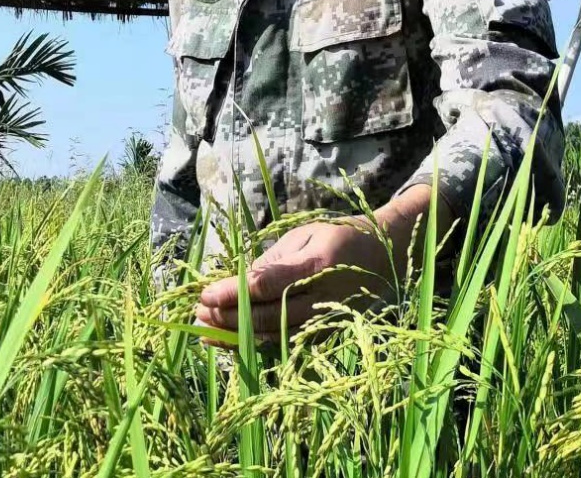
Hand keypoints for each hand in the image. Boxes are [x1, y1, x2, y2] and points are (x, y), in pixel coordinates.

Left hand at [194, 185, 450, 344]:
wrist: (383, 259)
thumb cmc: (338, 238)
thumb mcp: (306, 235)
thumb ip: (274, 259)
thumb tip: (238, 279)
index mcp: (317, 264)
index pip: (265, 284)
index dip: (232, 292)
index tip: (204, 293)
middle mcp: (322, 297)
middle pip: (266, 315)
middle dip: (227, 318)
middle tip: (197, 315)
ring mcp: (325, 320)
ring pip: (274, 336)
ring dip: (236, 337)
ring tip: (205, 332)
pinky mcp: (325, 335)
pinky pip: (286, 345)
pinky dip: (257, 345)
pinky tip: (232, 343)